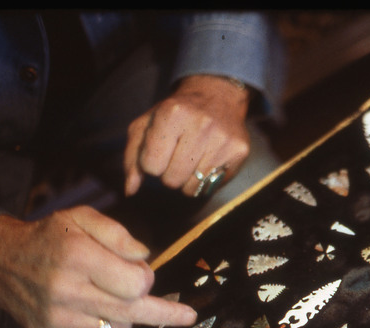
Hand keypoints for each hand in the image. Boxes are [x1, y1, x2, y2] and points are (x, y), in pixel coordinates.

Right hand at [0, 206, 196, 327]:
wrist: (1, 264)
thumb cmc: (50, 238)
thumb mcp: (82, 218)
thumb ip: (118, 234)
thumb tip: (145, 256)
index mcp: (78, 258)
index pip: (135, 284)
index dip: (145, 278)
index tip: (144, 273)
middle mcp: (67, 293)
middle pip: (134, 312)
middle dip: (166, 313)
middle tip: (188, 315)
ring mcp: (59, 321)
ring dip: (125, 314)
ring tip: (106, 295)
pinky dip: (101, 325)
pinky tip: (85, 307)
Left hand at [124, 74, 250, 196]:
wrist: (217, 96)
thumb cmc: (176, 115)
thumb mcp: (147, 125)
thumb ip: (132, 157)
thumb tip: (131, 190)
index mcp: (172, 113)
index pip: (151, 165)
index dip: (152, 162)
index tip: (160, 150)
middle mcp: (201, 125)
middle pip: (171, 180)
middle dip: (169, 173)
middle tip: (177, 156)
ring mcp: (222, 140)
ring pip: (191, 188)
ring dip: (187, 179)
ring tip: (192, 159)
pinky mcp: (238, 152)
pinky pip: (210, 187)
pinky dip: (204, 181)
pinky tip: (207, 162)